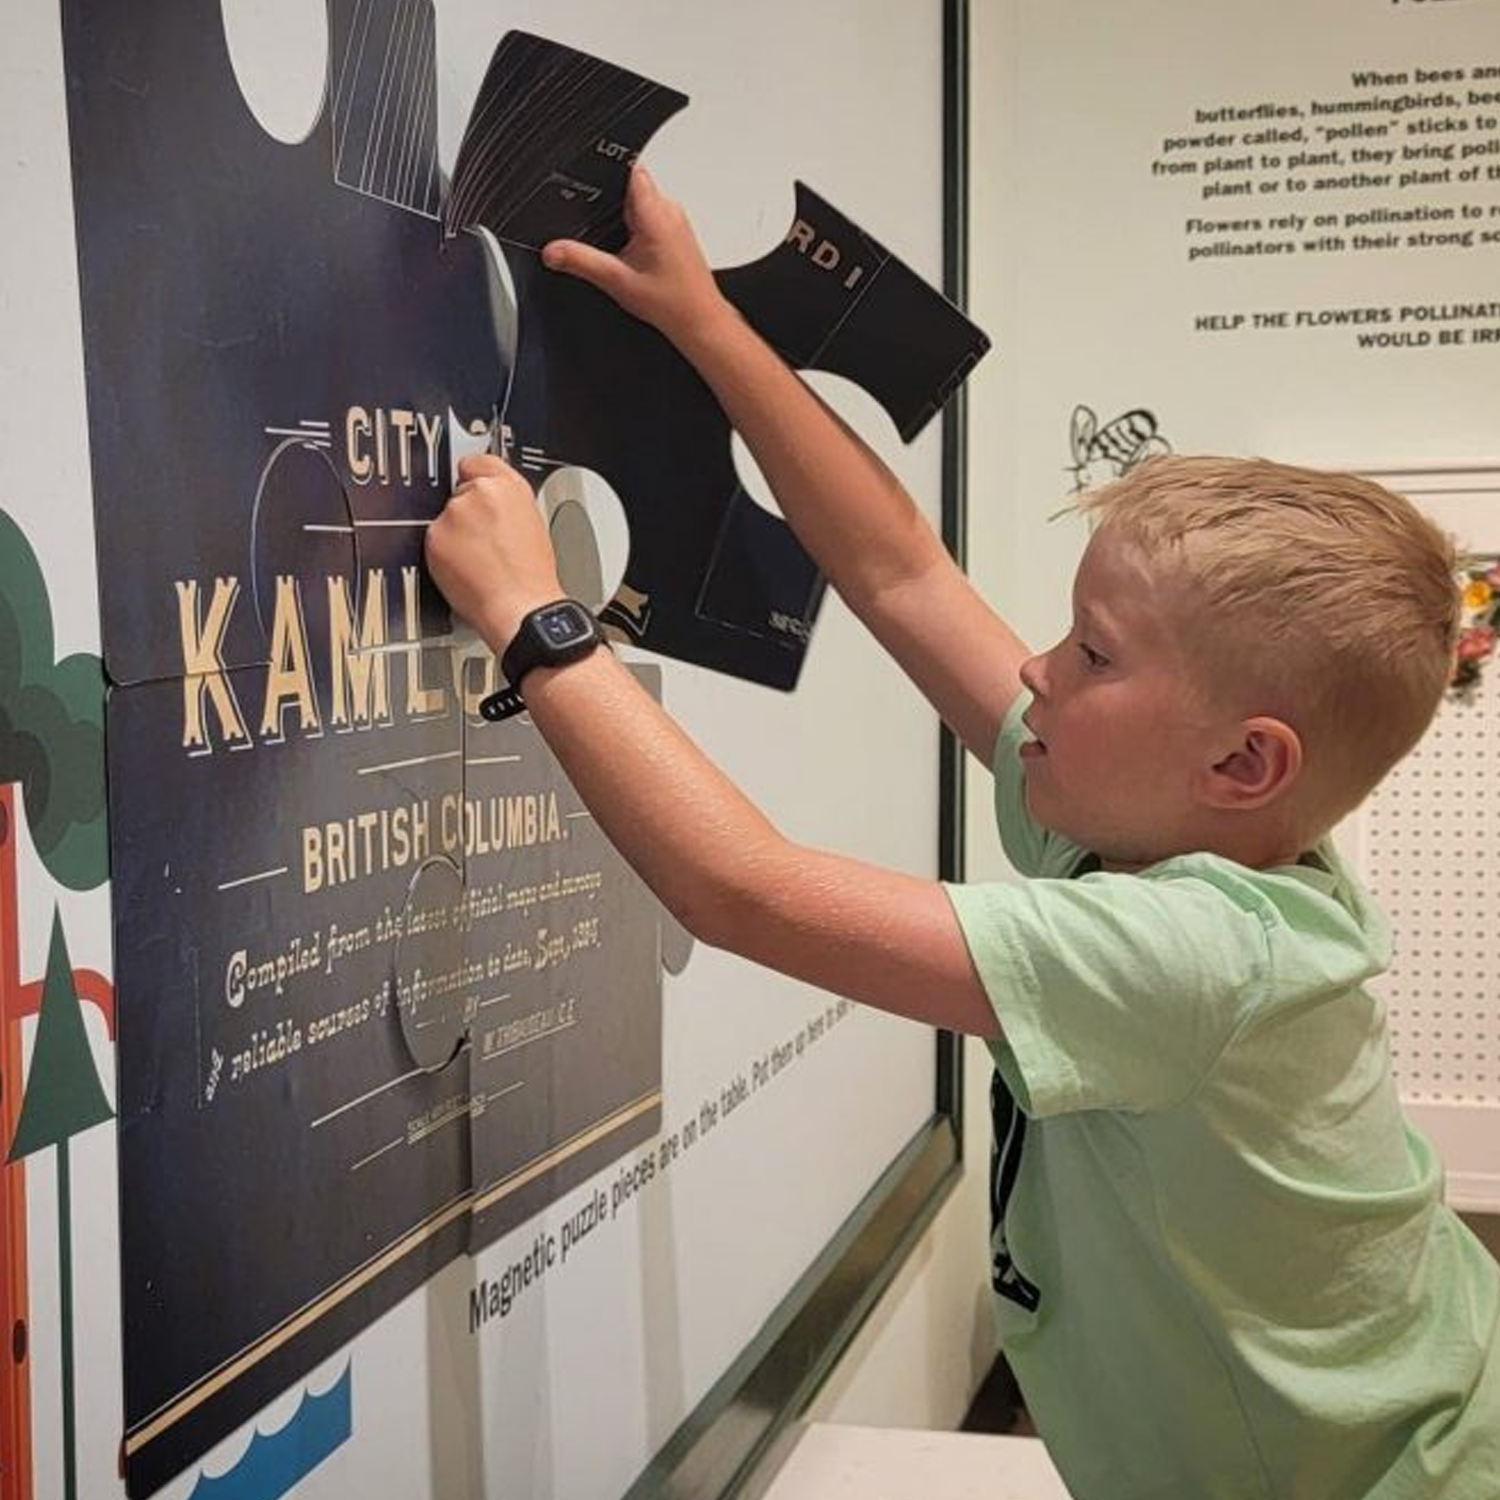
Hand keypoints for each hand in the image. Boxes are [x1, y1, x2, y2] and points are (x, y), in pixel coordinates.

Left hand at [425, 454, 562, 651]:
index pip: (478, 462)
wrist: (522, 608)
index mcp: (511, 487)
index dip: (475, 477)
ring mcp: (455, 513)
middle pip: (460, 492)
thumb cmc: (532, 578)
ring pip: (445, 517)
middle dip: (467, 513)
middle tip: (485, 542)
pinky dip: (442, 554)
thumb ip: (509, 506)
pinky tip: (466, 569)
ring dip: (454, 534)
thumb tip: (494, 507)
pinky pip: (433, 539)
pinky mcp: (436, 535)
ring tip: (479, 561)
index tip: (473, 486)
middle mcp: (481, 493)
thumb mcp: (533, 526)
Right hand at [541, 166, 733, 353]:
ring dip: (624, 220)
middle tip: (606, 233)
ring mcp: (675, 219)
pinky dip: (636, 231)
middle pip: (629, 185)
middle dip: (610, 204)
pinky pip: (650, 216)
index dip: (604, 172)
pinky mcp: (677, 231)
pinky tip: (635, 256)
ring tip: (625, 250)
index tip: (588, 185)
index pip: (628, 168)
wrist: (699, 321)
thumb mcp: (617, 281)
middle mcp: (669, 210)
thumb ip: (581, 261)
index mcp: (656, 212)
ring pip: (639, 201)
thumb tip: (553, 251)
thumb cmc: (673, 303)